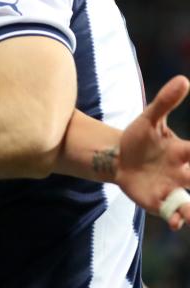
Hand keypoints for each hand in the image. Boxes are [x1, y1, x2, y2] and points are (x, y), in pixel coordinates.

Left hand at [115, 75, 189, 229]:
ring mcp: (173, 190)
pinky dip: (174, 219)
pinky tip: (174, 223)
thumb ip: (165, 102)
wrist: (118, 158)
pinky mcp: (158, 203)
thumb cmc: (139, 138)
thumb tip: (183, 79)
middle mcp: (183, 173)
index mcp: (184, 153)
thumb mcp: (149, 119)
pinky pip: (171, 214)